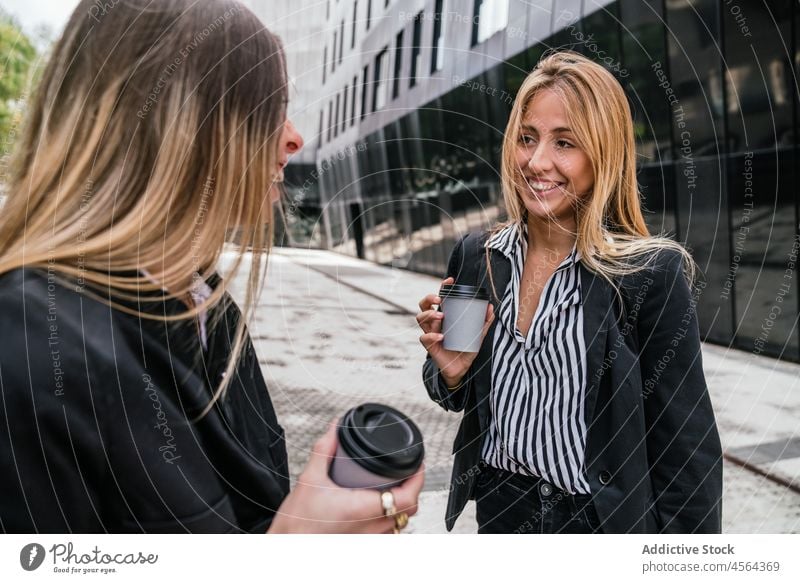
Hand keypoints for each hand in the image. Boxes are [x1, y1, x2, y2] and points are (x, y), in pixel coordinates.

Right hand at [267, 419, 423, 533]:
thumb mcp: (310, 479)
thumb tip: (335, 429)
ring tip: (393, 488)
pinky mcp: (363, 547)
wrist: (286, 547)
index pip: (408, 497)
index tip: (417, 464)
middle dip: (411, 489)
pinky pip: (387, 533)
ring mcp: (369, 541)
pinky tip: (377, 509)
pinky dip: (388, 519)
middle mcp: (372, 529)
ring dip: (400, 506)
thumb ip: (325, 450)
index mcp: (364, 510)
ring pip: (400, 523)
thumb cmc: (297, 524)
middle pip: (409, 510)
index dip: (418, 478)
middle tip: (407, 472)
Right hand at [416, 276, 494, 387]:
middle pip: (423, 305)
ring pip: (420, 318)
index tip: (449, 280)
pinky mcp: (429, 346)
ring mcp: (430, 333)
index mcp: (445, 316)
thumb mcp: (478, 334)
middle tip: (439, 300)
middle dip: (428, 299)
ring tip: (441, 317)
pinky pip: (425, 337)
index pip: (438, 298)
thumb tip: (491, 307)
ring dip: (429, 315)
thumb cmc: (466, 348)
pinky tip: (441, 336)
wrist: (461, 368)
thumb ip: (484, 322)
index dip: (441, 288)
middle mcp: (435, 323)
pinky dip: (432, 335)